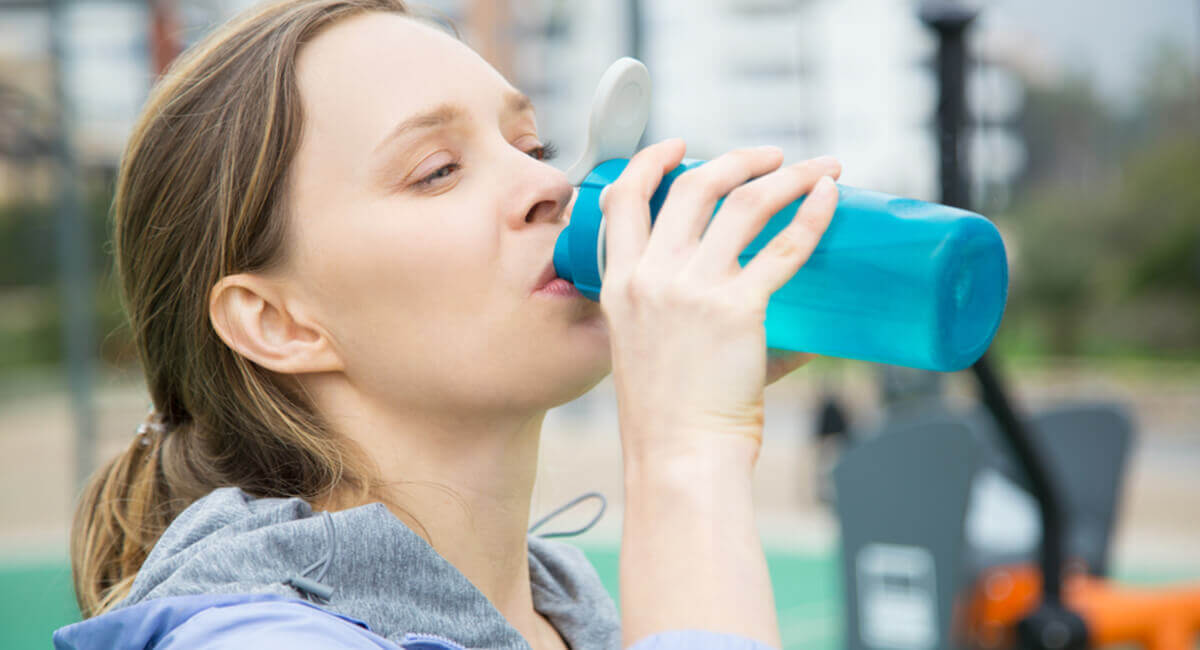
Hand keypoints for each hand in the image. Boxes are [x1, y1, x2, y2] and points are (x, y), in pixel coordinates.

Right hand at [599, 138, 840, 461]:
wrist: (679, 456)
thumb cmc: (670, 416)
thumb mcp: (649, 351)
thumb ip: (695, 321)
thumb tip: (791, 325)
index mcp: (620, 284)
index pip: (623, 199)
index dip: (651, 162)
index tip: (679, 148)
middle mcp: (651, 276)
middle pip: (692, 187)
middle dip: (736, 160)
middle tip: (770, 157)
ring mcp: (693, 289)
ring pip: (743, 203)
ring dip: (785, 175)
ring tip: (815, 169)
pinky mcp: (739, 308)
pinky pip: (784, 245)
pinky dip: (812, 213)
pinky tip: (830, 196)